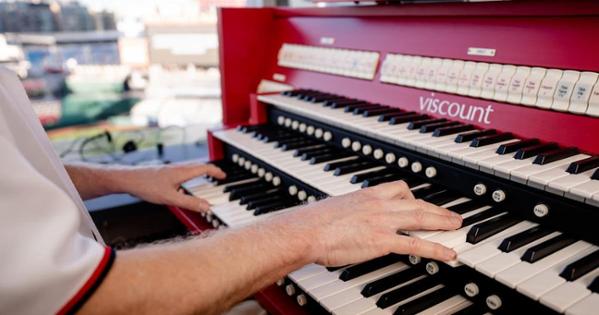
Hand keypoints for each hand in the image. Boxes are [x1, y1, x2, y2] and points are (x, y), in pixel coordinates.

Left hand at [121, 162, 225, 211]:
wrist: (127, 179)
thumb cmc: (146, 186)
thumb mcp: (170, 198)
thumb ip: (189, 203)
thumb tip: (207, 207)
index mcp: (182, 172)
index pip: (205, 168)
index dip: (216, 172)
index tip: (224, 176)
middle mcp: (177, 168)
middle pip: (198, 167)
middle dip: (210, 171)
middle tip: (218, 177)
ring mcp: (169, 170)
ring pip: (189, 169)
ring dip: (199, 173)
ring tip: (204, 181)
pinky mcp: (162, 173)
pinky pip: (180, 173)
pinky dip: (188, 177)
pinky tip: (181, 187)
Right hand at [279, 181, 461, 265]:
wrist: (306, 230)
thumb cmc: (314, 222)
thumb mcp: (335, 209)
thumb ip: (349, 212)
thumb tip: (348, 220)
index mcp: (367, 195)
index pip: (399, 189)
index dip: (415, 195)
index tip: (422, 199)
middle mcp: (378, 204)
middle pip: (416, 202)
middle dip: (437, 208)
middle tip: (452, 213)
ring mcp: (383, 221)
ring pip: (422, 217)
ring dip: (443, 222)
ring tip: (457, 227)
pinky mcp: (382, 240)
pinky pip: (417, 244)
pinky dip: (436, 249)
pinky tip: (448, 255)